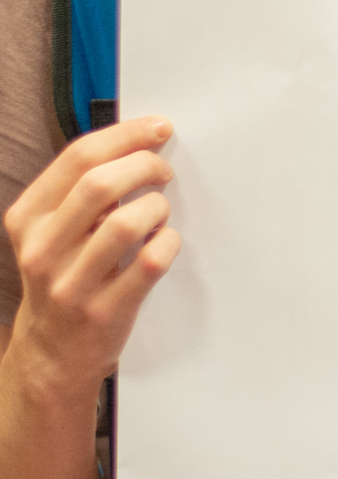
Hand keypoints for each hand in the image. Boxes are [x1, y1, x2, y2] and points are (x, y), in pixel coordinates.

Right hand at [2, 118, 179, 390]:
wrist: (54, 350)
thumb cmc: (65, 275)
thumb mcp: (53, 231)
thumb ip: (81, 192)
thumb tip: (138, 141)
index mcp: (27, 219)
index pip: (77, 158)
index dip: (126, 135)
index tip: (158, 128)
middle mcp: (42, 249)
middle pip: (101, 184)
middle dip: (145, 165)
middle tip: (163, 172)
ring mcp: (72, 283)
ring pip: (128, 222)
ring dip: (157, 208)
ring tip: (159, 213)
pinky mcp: (106, 309)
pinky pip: (151, 261)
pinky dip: (168, 243)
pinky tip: (164, 242)